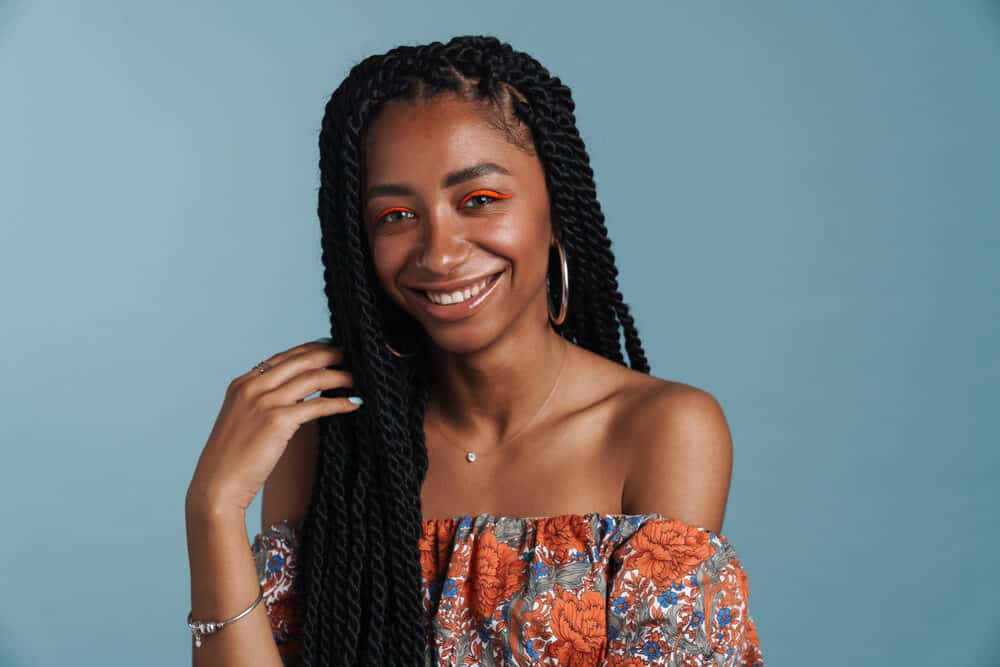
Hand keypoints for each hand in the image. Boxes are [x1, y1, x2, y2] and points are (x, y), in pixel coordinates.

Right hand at [185, 339, 359, 516]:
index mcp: (242, 384)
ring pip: (312, 378)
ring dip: (339, 376)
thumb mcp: (243, 420)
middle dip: (328, 354)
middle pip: (300, 361)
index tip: (329, 346)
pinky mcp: (278, 420)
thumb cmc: (232, 460)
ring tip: (356, 378)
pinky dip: (339, 403)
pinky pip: (318, 405)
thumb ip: (262, 403)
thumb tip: (296, 396)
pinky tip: (354, 403)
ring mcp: (264, 402)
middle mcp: (252, 387)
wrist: (217, 485)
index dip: (309, 349)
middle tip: (349, 354)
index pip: (283, 357)